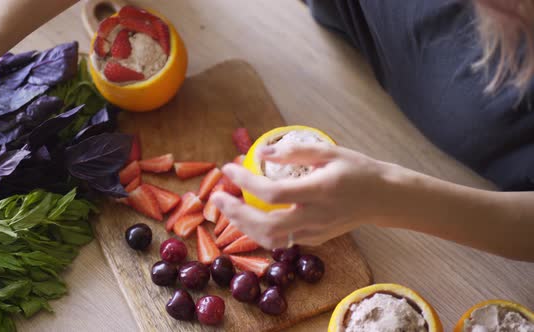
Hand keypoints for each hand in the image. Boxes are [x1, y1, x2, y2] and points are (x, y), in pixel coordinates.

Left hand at [210, 143, 397, 248]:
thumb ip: (295, 152)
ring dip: (244, 226)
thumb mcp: (330, 152)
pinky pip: (282, 241)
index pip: (272, 193)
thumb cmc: (358, 170)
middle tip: (216, 198)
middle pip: (266, 225)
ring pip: (271, 239)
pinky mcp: (316, 240)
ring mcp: (316, 232)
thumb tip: (261, 153)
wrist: (384, 198)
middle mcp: (316, 216)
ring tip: (228, 210)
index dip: (245, 182)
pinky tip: (250, 218)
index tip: (228, 168)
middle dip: (235, 214)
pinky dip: (261, 232)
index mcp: (320, 191)